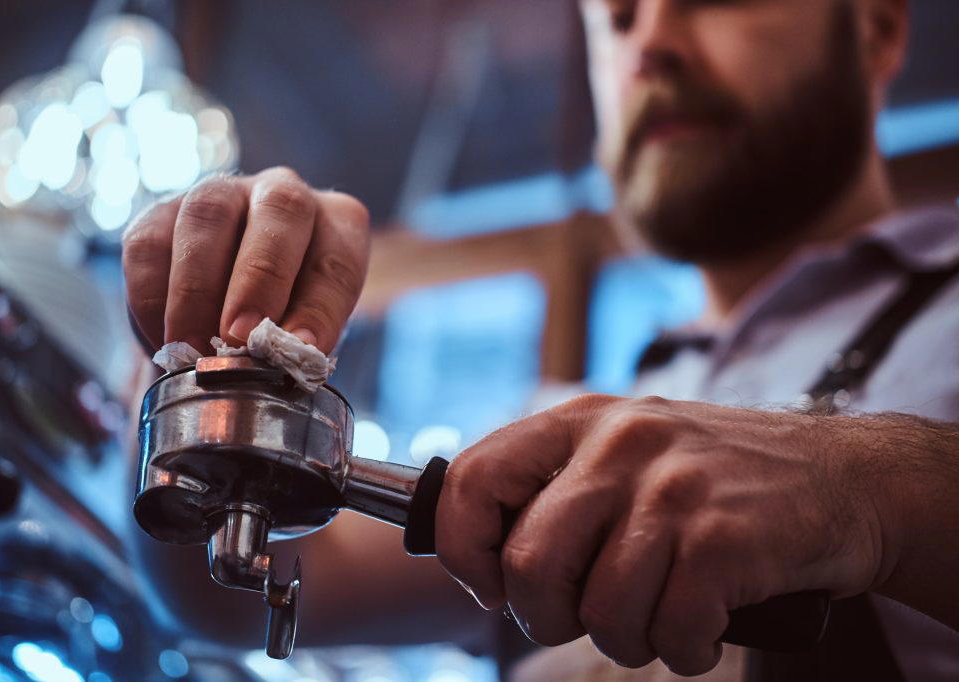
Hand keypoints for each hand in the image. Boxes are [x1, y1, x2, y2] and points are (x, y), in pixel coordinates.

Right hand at [122, 168, 369, 354]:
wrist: (227, 315)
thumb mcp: (304, 336)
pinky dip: (153, 298)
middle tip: (239, 338)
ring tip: (193, 348)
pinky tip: (163, 340)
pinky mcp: (161, 213)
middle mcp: (282, 194)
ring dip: (198, 290)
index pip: (338, 259)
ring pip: (207, 217)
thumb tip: (267, 370)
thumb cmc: (283, 323)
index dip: (321, 307)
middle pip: (281, 210)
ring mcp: (221, 195)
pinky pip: (150, 245)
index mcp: (338, 223)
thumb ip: (294, 346)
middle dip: (259, 279)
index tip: (303, 350)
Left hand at [436, 395, 894, 674]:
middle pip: (529, 563)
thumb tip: (480, 555)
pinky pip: (668, 633)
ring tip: (660, 611)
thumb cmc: (717, 478)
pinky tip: (705, 619)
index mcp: (580, 420)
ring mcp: (674, 489)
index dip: (463, 548)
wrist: (845, 477)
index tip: (490, 585)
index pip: (471, 479)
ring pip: (599, 611)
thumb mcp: (627, 451)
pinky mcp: (724, 538)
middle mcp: (620, 445)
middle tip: (583, 614)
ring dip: (627, 637)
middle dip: (546, 615)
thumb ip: (556, 487)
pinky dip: (684, 647)